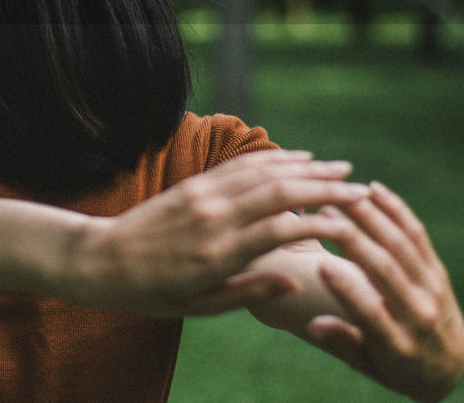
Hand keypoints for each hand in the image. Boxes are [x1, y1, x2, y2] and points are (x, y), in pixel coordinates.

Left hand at [80, 149, 370, 315]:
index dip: (319, 223)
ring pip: (262, 172)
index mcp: (217, 253)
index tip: (353, 225)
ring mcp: (202, 194)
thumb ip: (249, 291)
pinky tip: (297, 159)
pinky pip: (239, 165)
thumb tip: (294, 283)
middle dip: (323, 187)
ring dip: (304, 167)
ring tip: (340, 169)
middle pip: (278, 192)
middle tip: (361, 188)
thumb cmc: (153, 292)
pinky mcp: (194, 183)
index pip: (278, 229)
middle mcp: (212, 216)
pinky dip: (272, 159)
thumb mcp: (200, 305)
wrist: (102, 259)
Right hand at [308, 183, 463, 401]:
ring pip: (402, 246)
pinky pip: (418, 236)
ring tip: (346, 194)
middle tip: (325, 212)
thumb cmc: (392, 366)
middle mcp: (420, 316)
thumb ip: (342, 342)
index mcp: (397, 345)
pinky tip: (376, 190)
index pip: (372, 314)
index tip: (320, 265)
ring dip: (373, 217)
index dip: (347, 290)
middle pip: (386, 270)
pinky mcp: (438, 272)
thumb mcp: (366, 364)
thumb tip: (315, 325)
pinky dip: (397, 211)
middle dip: (354, 239)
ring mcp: (433, 290)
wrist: (447, 369)